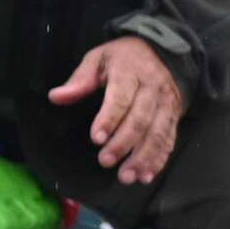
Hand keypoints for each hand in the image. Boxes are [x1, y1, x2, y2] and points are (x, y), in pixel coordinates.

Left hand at [48, 38, 183, 183]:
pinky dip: (159, 159)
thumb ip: (80, 80)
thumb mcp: (98, 59)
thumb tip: (56, 97)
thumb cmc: (123, 58)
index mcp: (130, 72)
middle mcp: (152, 89)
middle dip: (123, 143)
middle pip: (140, 119)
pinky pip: (169, 139)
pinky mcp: (174, 116)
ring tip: (127, 176)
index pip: (120, 98)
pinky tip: (147, 175)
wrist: (163, 52)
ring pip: (158, 133)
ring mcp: (166, 103)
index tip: (96, 138)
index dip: (109, 119)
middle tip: (105, 161)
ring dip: (144, 157)